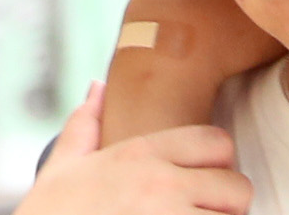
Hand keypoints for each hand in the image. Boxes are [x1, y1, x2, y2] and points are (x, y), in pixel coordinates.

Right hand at [28, 82, 251, 214]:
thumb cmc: (51, 214)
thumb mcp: (62, 168)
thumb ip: (85, 125)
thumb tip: (97, 87)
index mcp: (140, 155)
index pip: (217, 142)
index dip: (217, 162)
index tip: (202, 181)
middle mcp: (162, 184)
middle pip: (237, 187)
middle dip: (226, 204)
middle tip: (203, 212)